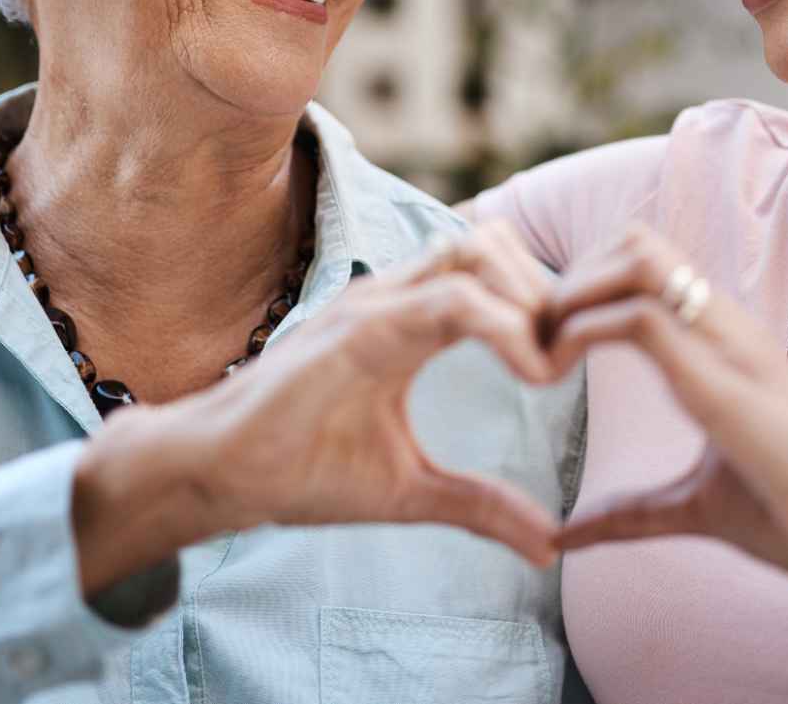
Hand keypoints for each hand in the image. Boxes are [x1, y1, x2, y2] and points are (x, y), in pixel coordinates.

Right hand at [73, 220, 565, 593]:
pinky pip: (448, 300)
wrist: (218, 477)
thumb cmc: (300, 473)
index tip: (569, 364)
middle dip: (545, 290)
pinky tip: (532, 374)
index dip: (542, 303)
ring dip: (528, 297)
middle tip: (566, 357)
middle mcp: (391, 297)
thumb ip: (481, 505)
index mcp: (406, 321)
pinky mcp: (357, 328)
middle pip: (492, 242)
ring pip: (475, 251)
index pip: (490, 270)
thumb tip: (549, 545)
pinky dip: (504, 326)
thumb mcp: (412, 491)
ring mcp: (372, 305)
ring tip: (547, 365)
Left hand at [543, 225, 787, 598]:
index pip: (646, 262)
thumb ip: (633, 514)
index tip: (546, 343)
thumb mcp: (696, 508)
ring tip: (541, 354)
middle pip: (633, 239)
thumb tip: (569, 535)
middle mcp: (725, 327)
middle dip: (570, 276)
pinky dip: (581, 333)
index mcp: (724, 344)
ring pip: (634, 256)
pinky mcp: (722, 383)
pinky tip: (555, 375)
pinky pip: (638, 319)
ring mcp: (727, 346)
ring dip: (571, 294)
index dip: (584, 285)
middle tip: (534, 341)